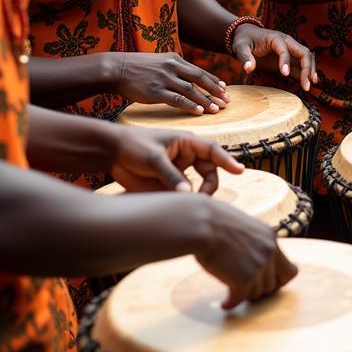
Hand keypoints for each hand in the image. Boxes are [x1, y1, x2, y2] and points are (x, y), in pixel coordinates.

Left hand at [108, 125, 243, 193]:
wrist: (110, 153)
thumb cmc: (133, 146)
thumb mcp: (153, 158)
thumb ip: (171, 175)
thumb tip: (188, 196)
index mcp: (187, 143)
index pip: (212, 151)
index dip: (227, 160)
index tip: (240, 171)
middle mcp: (187, 157)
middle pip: (210, 172)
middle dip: (209, 186)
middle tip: (201, 200)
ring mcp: (179, 172)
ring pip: (197, 186)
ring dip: (197, 196)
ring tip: (188, 205)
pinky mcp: (169, 185)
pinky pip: (182, 195)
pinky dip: (183, 202)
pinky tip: (177, 208)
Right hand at [114, 52, 229, 113]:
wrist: (116, 69)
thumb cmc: (137, 68)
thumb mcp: (159, 62)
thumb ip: (174, 68)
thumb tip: (189, 78)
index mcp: (174, 59)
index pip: (199, 71)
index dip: (214, 81)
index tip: (225, 89)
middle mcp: (172, 67)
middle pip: (200, 79)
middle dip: (215, 91)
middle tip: (227, 101)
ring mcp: (164, 79)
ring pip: (191, 90)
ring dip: (206, 101)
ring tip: (217, 109)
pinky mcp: (155, 91)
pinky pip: (177, 99)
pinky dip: (190, 106)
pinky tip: (199, 112)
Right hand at [196, 201, 298, 308]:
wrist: (200, 224)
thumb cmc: (214, 221)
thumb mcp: (244, 227)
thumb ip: (254, 243)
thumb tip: (252, 260)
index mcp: (270, 238)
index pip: (291, 270)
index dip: (279, 280)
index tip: (265, 282)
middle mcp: (269, 253)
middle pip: (273, 286)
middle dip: (260, 289)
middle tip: (245, 289)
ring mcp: (258, 267)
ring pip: (257, 294)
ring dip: (244, 294)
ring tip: (231, 292)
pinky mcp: (243, 280)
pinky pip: (239, 300)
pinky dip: (231, 304)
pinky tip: (224, 303)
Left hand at [231, 24, 316, 91]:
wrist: (247, 35)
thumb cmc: (244, 40)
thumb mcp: (240, 47)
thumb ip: (245, 57)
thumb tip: (249, 68)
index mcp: (276, 38)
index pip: (284, 50)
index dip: (285, 61)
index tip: (284, 74)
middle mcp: (287, 42)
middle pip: (303, 53)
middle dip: (307, 68)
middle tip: (306, 85)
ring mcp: (290, 49)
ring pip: (306, 58)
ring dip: (310, 70)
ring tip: (310, 85)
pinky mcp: (289, 57)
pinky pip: (301, 64)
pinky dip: (307, 72)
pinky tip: (311, 82)